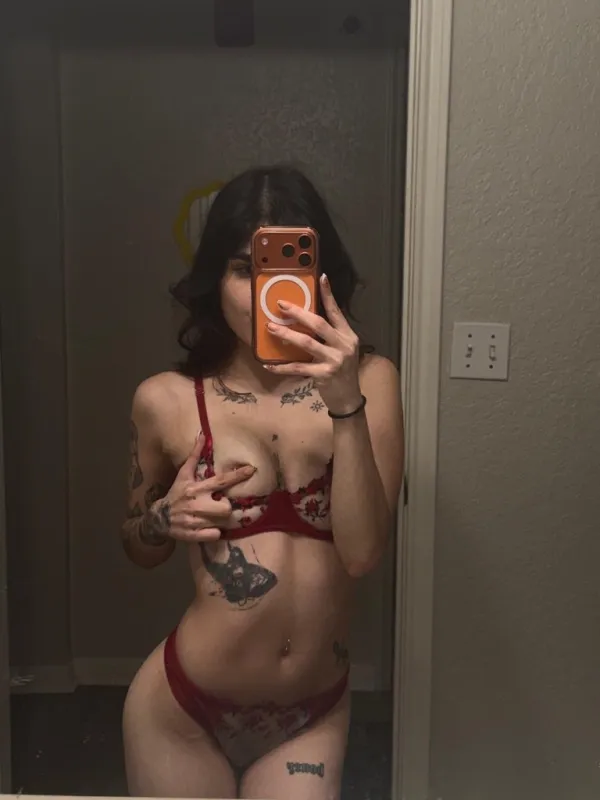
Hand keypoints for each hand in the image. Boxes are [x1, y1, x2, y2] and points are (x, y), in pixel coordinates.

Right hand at [143, 435, 255, 544]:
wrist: (159, 518)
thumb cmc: (176, 493)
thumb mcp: (183, 475)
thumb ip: (194, 456)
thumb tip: (202, 435)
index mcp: (197, 488)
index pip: (221, 481)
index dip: (237, 475)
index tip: (251, 470)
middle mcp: (197, 504)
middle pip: (226, 507)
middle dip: (225, 507)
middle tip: (219, 505)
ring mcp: (195, 521)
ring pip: (222, 522)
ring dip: (220, 520)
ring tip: (211, 516)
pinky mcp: (193, 535)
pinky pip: (215, 535)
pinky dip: (214, 532)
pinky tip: (207, 527)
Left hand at [264, 274, 362, 415]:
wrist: (348, 398)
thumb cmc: (342, 371)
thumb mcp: (342, 350)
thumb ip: (330, 336)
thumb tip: (307, 319)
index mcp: (348, 336)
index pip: (337, 311)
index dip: (328, 295)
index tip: (321, 278)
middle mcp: (343, 345)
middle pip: (319, 324)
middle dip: (298, 313)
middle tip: (281, 305)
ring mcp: (334, 360)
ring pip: (306, 342)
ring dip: (286, 334)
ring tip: (271, 328)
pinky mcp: (323, 375)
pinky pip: (298, 368)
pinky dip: (281, 366)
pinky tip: (268, 364)